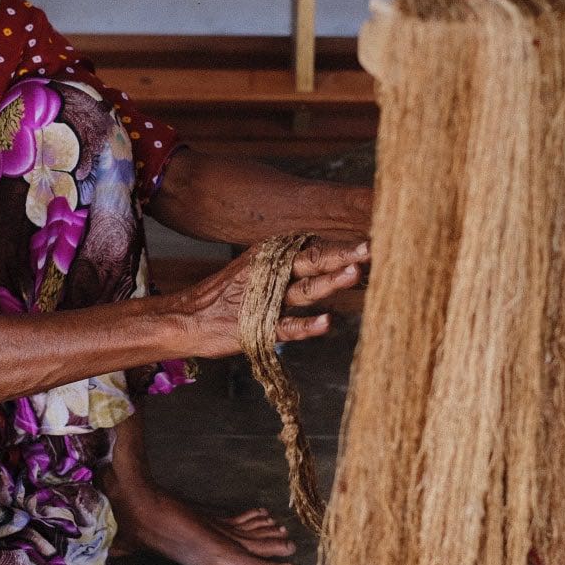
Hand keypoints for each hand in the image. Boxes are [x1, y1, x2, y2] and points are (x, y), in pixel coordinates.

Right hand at [178, 237, 369, 358]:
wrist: (186, 318)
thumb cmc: (227, 296)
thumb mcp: (257, 271)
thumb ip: (290, 266)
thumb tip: (330, 260)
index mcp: (272, 257)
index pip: (314, 247)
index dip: (344, 244)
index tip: (377, 237)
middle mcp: (270, 273)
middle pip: (312, 261)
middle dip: (343, 254)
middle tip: (372, 246)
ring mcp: (264, 300)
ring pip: (303, 290)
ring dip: (330, 282)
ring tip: (355, 274)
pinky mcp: (256, 327)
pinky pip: (287, 326)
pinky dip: (307, 325)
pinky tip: (327, 322)